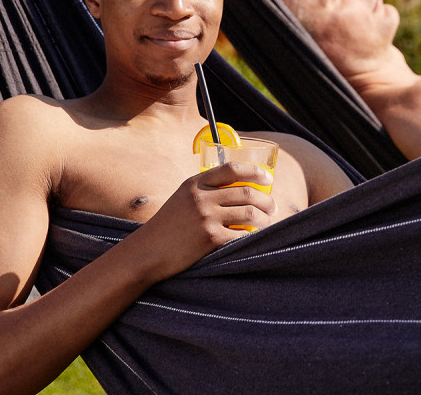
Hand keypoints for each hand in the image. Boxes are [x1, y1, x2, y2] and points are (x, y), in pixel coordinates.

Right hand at [130, 162, 275, 280]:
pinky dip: (252, 237)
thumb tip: (239, 190)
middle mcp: (202, 197)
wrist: (147, 252)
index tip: (268, 179)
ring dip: (265, 219)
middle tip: (273, 207)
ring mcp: (206, 218)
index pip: (232, 169)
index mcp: (195, 183)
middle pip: (247, 192)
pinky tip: (255, 238)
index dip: (255, 172)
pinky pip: (241, 235)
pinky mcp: (210, 239)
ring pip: (250, 213)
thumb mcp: (182, 198)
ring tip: (267, 223)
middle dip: (266, 200)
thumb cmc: (166, 226)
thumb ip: (205, 191)